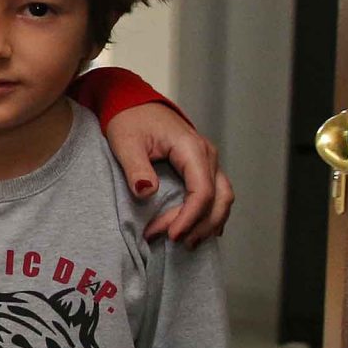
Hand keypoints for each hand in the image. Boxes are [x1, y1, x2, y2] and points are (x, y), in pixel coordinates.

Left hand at [104, 101, 232, 246]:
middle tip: (173, 241)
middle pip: (219, 199)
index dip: (189, 217)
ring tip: (186, 243)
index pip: (202, 191)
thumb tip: (146, 191)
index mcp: (191, 148)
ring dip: (208, 223)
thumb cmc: (129, 121)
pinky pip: (215, 194)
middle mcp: (206, 156)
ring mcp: (207, 162)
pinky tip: (196, 231)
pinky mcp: (201, 168)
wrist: (133, 104)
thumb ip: (136, 167)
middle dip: (200, 225)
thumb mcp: (125, 142)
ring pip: (222, 198)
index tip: (171, 234)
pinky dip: (209, 214)